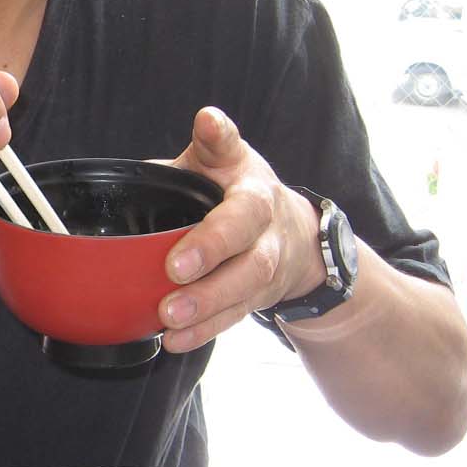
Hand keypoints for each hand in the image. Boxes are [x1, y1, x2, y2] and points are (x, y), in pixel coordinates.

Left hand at [158, 107, 325, 351]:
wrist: (296, 236)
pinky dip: (204, 331)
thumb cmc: (242, 193)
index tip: (207, 126)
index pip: (236, 157)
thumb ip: (205, 146)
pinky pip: (233, 317)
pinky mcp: (256, 298)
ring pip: (244, 286)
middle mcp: (264, 226)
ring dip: (207, 303)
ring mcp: (265, 265)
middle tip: (174, 269)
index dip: (220, 143)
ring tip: (170, 315)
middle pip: (247, 242)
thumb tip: (188, 132)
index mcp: (250, 185)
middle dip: (212, 254)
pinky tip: (175, 340)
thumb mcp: (225, 160)